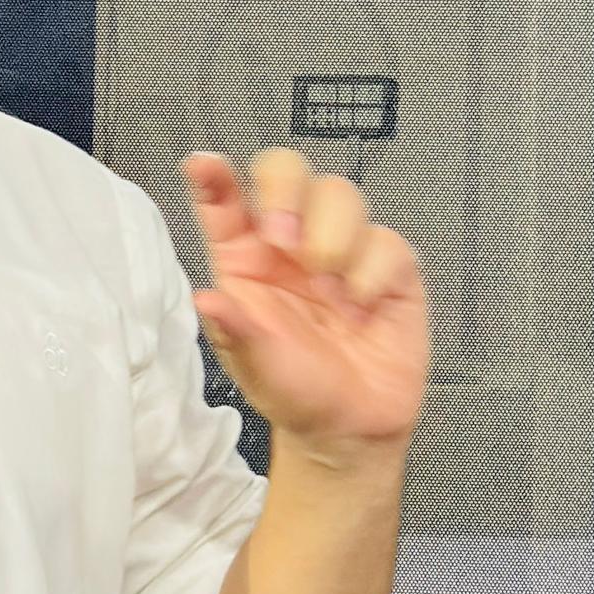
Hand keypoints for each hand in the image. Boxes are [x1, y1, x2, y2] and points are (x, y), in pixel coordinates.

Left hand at [181, 150, 429, 460]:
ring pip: (339, 193)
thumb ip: (233, 328)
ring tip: (328, 286)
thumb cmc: (293, 388)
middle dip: (284, 190)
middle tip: (283, 239)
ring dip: (332, 234)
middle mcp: (291, 243)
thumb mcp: (253, 364)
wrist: (349, 427)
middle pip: (286, 171)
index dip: (213, 177)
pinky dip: (372, 271)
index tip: (203, 166)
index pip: (225, 201)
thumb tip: (207, 299)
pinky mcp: (390, 266)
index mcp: (246, 258)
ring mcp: (342, 248)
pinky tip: (362, 305)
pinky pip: (386, 240)